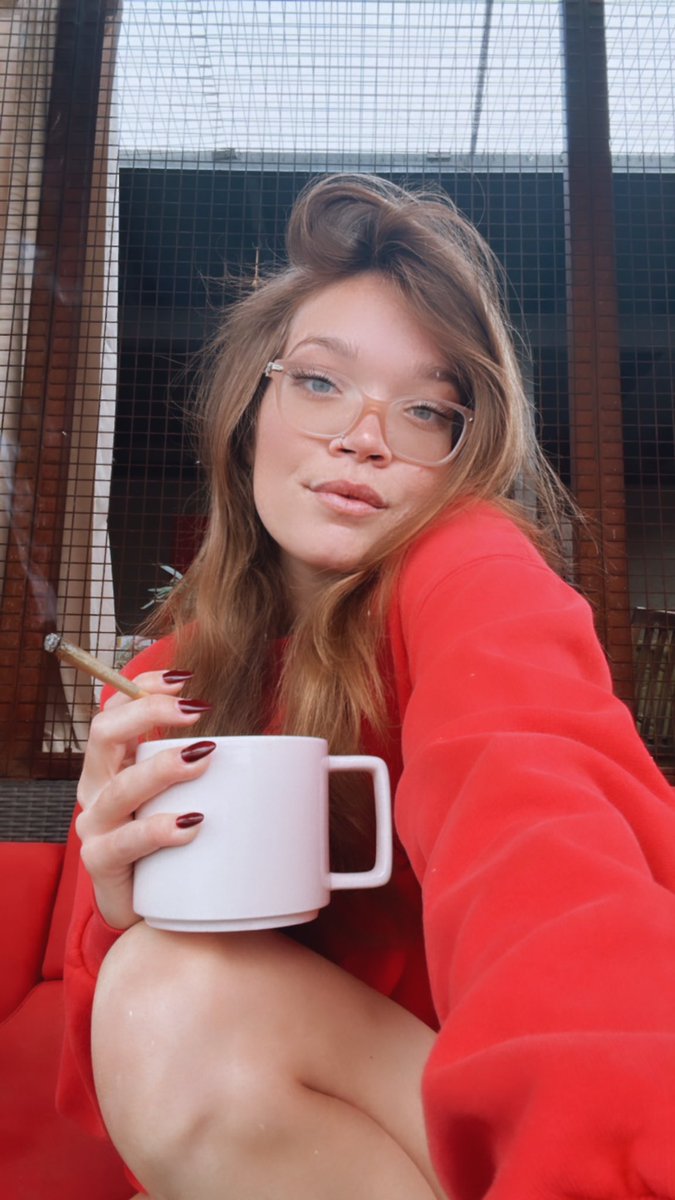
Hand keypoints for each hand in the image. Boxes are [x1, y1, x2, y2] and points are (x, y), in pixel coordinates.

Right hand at [75, 671, 214, 930]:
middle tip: (196, 711)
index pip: (116, 709)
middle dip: (148, 713)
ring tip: (202, 758)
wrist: (150, 913)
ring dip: (161, 768)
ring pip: (119, 787)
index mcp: (115, 764)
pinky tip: (189, 824)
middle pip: (105, 734)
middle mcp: (97, 789)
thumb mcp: (187, 797)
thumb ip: (212, 767)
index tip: (183, 679)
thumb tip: (277, 740)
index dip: (143, 687)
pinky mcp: (102, 865)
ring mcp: (97, 827)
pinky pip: (124, 843)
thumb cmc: (172, 847)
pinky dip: (158, 831)